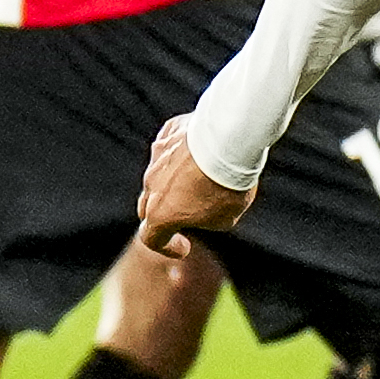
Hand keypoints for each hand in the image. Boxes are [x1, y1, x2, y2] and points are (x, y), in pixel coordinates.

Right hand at [137, 115, 256, 259]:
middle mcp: (151, 185)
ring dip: (175, 180)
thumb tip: (203, 210)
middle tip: (186, 214)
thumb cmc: (228, 184)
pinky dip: (181, 152)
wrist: (230, 141)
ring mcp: (158, 156)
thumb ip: (206, 220)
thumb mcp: (225, 218)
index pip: (151, 238)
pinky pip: (170, 146)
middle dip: (164, 214)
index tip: (183, 246)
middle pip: (149, 206)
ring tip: (204, 179)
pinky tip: (201, 152)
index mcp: (160, 214)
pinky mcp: (170, 132)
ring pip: (160, 173)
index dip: (166, 246)